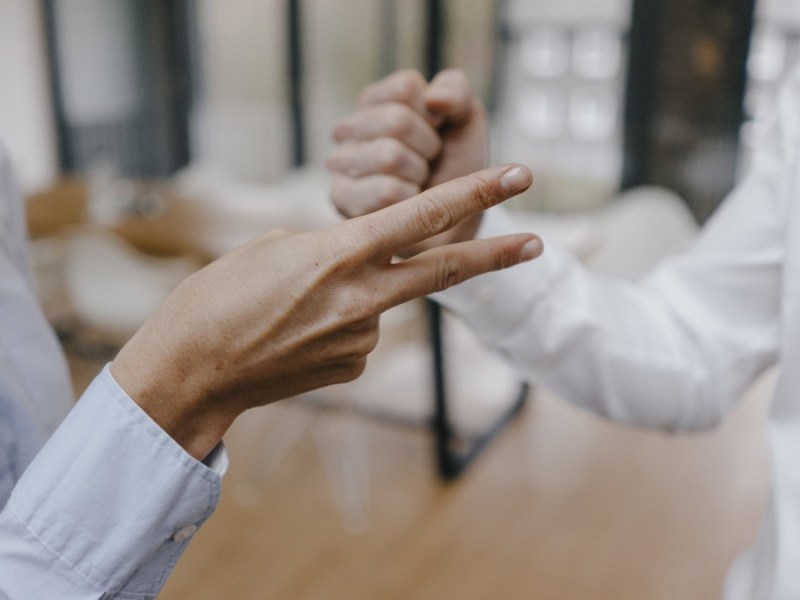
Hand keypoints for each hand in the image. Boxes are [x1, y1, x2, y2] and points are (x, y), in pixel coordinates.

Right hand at [111, 165, 540, 459]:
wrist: (194, 371)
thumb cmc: (220, 298)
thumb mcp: (276, 249)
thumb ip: (335, 249)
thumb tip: (367, 265)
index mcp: (340, 253)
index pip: (423, 215)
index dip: (475, 193)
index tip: (517, 177)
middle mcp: (362, 298)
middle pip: (444, 269)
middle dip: (495, 255)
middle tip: (539, 241)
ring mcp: (361, 338)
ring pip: (382, 301)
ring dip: (358, 294)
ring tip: (294, 308)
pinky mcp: (354, 366)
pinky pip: (362, 332)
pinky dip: (342, 324)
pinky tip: (299, 334)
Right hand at [328, 69, 489, 252]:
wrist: (452, 219)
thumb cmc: (455, 165)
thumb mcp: (466, 120)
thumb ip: (457, 91)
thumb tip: (434, 98)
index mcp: (376, 99)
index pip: (406, 87)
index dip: (434, 114)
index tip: (438, 132)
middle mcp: (349, 127)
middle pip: (397, 120)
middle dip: (428, 147)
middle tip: (428, 162)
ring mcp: (340, 162)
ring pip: (389, 156)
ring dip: (418, 174)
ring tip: (416, 182)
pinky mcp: (341, 197)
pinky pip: (385, 191)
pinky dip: (409, 200)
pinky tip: (405, 203)